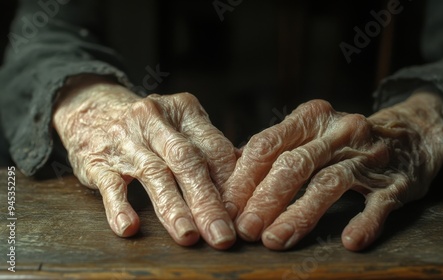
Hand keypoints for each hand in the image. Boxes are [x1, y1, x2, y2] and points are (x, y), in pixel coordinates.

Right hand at [53, 75, 236, 248]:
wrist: (91, 109)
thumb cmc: (151, 127)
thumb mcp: (181, 126)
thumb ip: (210, 150)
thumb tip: (246, 184)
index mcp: (184, 111)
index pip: (214, 148)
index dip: (230, 183)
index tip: (241, 213)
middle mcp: (156, 121)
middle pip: (187, 162)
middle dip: (207, 202)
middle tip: (222, 235)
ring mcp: (126, 139)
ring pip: (154, 174)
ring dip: (173, 208)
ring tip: (188, 236)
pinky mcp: (98, 158)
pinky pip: (110, 183)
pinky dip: (119, 206)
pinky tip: (129, 226)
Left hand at [222, 92, 442, 250]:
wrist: (413, 134)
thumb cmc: (347, 142)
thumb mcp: (312, 133)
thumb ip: (275, 149)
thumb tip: (228, 174)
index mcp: (311, 118)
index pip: (268, 144)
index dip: (243, 177)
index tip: (226, 206)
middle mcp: (338, 132)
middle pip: (294, 165)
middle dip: (265, 199)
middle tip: (245, 230)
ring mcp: (369, 157)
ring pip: (328, 184)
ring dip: (299, 214)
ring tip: (274, 240)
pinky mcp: (396, 182)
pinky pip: (378, 203)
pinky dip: (364, 222)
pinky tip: (349, 240)